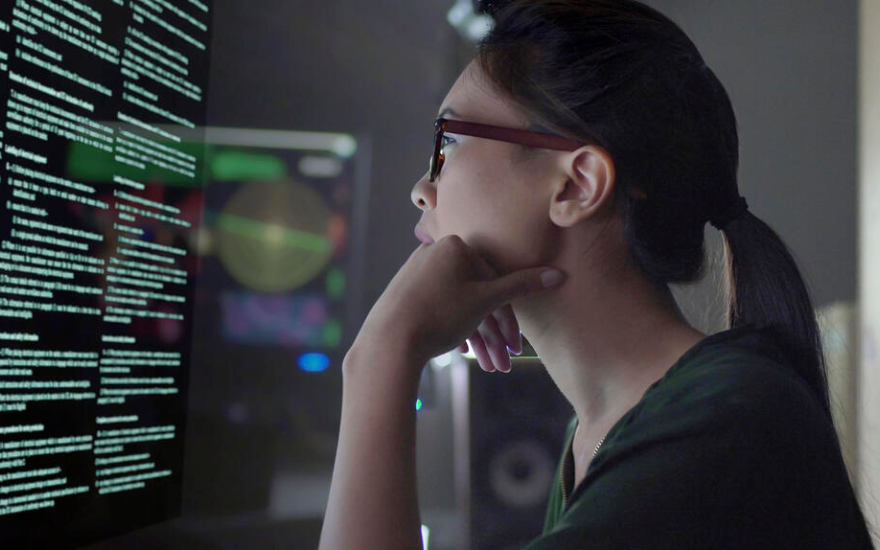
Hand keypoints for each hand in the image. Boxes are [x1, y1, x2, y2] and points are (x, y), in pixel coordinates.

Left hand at [352, 234, 564, 373]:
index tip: (516, 347)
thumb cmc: (439, 315)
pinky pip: (439, 308)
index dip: (509, 319)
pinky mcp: (405, 292)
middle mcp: (434, 253)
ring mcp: (417, 272)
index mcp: (455, 246)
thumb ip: (521, 286)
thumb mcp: (485, 301)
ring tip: (487, 367)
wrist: (388, 341)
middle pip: (477, 296)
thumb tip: (557, 274)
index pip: (494, 282)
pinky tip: (462, 352)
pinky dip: (454, 329)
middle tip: (502, 364)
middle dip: (493, 334)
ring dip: (477, 338)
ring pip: (459, 306)